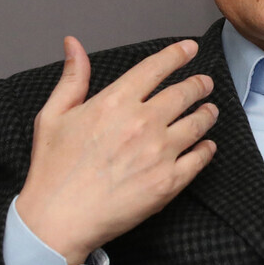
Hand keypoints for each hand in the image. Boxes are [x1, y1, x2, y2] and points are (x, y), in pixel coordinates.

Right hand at [15, 37, 217, 264]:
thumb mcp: (53, 115)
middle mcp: (142, 123)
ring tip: (210, 110)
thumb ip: (72, 77)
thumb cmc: (53, 170)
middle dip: (199, 84)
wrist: (58, 220)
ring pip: (198, 123)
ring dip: (207, 112)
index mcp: (115, 102)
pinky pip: (199, 158)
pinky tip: (207, 145)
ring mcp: (159, 152)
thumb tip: (74, 44)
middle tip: (205, 83)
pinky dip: (207, 148)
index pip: (156, 68)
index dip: (177, 54)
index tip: (190, 49)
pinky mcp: (169, 182)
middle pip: (184, 92)